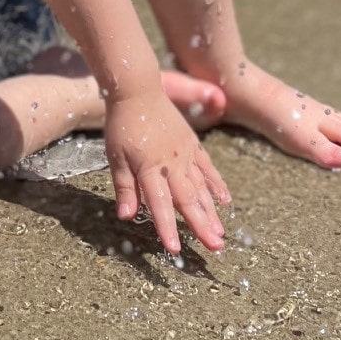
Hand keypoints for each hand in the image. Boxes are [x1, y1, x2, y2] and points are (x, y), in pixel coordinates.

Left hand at [104, 90, 229, 254]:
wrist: (138, 90)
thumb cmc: (122, 124)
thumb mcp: (115, 157)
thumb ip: (124, 187)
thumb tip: (126, 217)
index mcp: (150, 169)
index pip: (160, 205)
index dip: (168, 228)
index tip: (176, 249)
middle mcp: (172, 164)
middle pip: (189, 201)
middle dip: (202, 226)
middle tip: (216, 247)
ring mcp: (186, 154)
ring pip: (202, 188)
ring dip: (212, 213)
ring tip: (221, 233)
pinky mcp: (193, 144)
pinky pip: (208, 168)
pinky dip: (217, 185)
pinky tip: (225, 201)